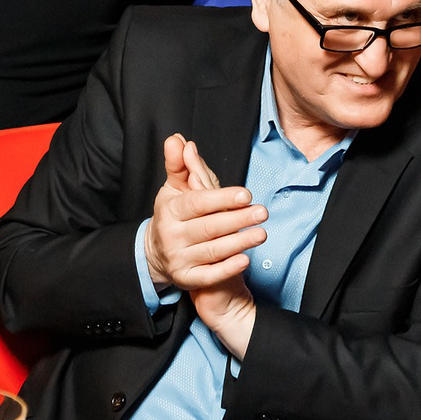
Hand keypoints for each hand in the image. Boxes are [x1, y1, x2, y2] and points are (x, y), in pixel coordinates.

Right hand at [174, 138, 258, 356]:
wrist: (157, 254)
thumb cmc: (174, 215)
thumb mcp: (174, 188)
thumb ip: (179, 165)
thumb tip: (179, 140)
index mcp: (170, 210)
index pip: (198, 203)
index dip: (222, 198)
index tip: (245, 194)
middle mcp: (172, 236)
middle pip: (209, 227)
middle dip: (237, 219)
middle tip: (262, 212)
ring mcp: (179, 259)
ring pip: (213, 251)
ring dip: (239, 242)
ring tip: (261, 233)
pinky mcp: (188, 279)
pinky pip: (210, 275)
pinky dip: (228, 268)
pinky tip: (246, 259)